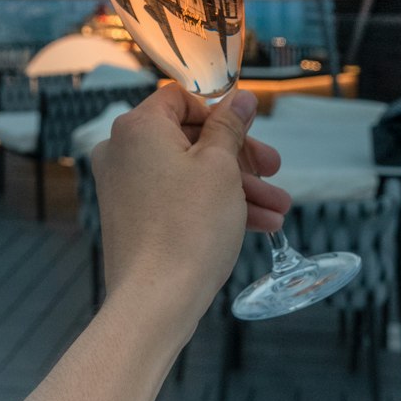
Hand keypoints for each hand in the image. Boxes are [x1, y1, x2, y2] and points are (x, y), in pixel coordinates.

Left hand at [90, 85, 289, 338]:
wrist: (155, 302)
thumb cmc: (188, 229)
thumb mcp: (221, 167)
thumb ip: (230, 126)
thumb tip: (239, 98)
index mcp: (138, 127)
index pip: (181, 98)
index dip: (219, 111)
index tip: (250, 130)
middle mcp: (122, 151)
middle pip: (189, 137)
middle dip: (239, 156)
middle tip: (273, 170)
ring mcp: (123, 186)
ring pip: (188, 172)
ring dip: (235, 186)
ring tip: (277, 209)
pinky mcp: (131, 217)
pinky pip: (176, 198)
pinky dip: (212, 205)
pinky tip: (257, 224)